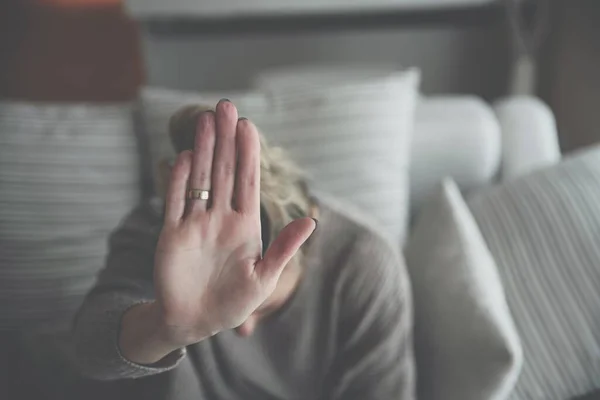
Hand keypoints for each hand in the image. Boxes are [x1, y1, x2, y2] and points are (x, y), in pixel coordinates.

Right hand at [152, 101, 315, 347]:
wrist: (194, 323)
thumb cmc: (233, 302)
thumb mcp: (264, 278)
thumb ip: (284, 248)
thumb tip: (311, 221)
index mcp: (245, 226)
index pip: (248, 182)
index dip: (249, 153)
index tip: (249, 126)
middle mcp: (220, 218)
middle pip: (224, 171)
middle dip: (226, 139)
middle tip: (225, 106)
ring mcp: (195, 224)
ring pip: (201, 179)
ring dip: (204, 149)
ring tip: (206, 120)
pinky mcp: (171, 234)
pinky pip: (175, 202)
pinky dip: (179, 180)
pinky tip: (186, 156)